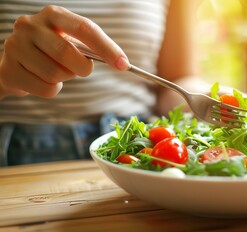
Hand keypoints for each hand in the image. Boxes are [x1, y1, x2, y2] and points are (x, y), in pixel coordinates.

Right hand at [0, 5, 128, 98]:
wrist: (17, 63)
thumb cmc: (52, 51)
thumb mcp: (71, 41)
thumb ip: (92, 48)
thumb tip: (122, 63)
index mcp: (53, 15)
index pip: (85, 28)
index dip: (107, 48)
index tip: (123, 64)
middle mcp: (30, 25)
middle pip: (67, 53)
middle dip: (82, 68)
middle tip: (83, 70)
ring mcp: (15, 46)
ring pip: (56, 74)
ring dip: (64, 79)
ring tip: (56, 71)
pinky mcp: (8, 69)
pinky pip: (46, 89)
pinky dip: (53, 90)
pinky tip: (43, 80)